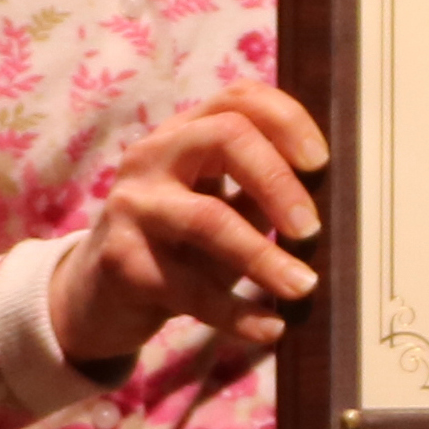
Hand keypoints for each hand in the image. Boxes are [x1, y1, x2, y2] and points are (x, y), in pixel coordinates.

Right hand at [49, 81, 324, 363]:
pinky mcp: (123, 263)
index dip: (287, 120)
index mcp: (184, 133)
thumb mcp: (219, 205)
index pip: (239, 99)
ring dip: (264, 257)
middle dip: (279, 180)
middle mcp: (153, 156)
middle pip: (225, 137)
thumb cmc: (177, 243)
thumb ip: (261, 191)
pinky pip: (190, 289)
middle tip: (313, 228)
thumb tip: (332, 197)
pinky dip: (238, 313)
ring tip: (304, 285)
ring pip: (208, 219)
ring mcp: (132, 207)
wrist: (96, 294)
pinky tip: (272, 329)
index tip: (322, 163)